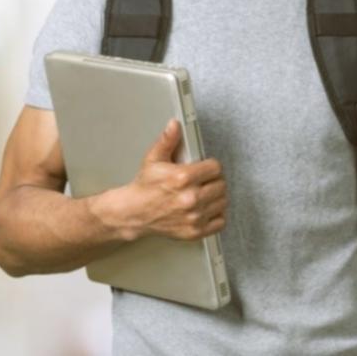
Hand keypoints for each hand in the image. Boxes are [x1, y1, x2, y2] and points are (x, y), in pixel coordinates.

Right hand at [115, 119, 227, 240]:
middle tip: (203, 181)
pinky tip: (206, 209)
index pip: (215, 168)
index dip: (210, 166)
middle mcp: (190, 198)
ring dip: (216, 197)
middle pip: (221, 185)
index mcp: (182, 178)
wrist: (134, 212)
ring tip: (203, 193)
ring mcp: (194, 216)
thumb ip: (167, 140)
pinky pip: (220, 222)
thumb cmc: (145, 187)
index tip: (205, 168)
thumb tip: (175, 125)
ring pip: (222, 202)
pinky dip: (216, 215)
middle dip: (213, 181)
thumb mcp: (153, 159)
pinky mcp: (195, 231)